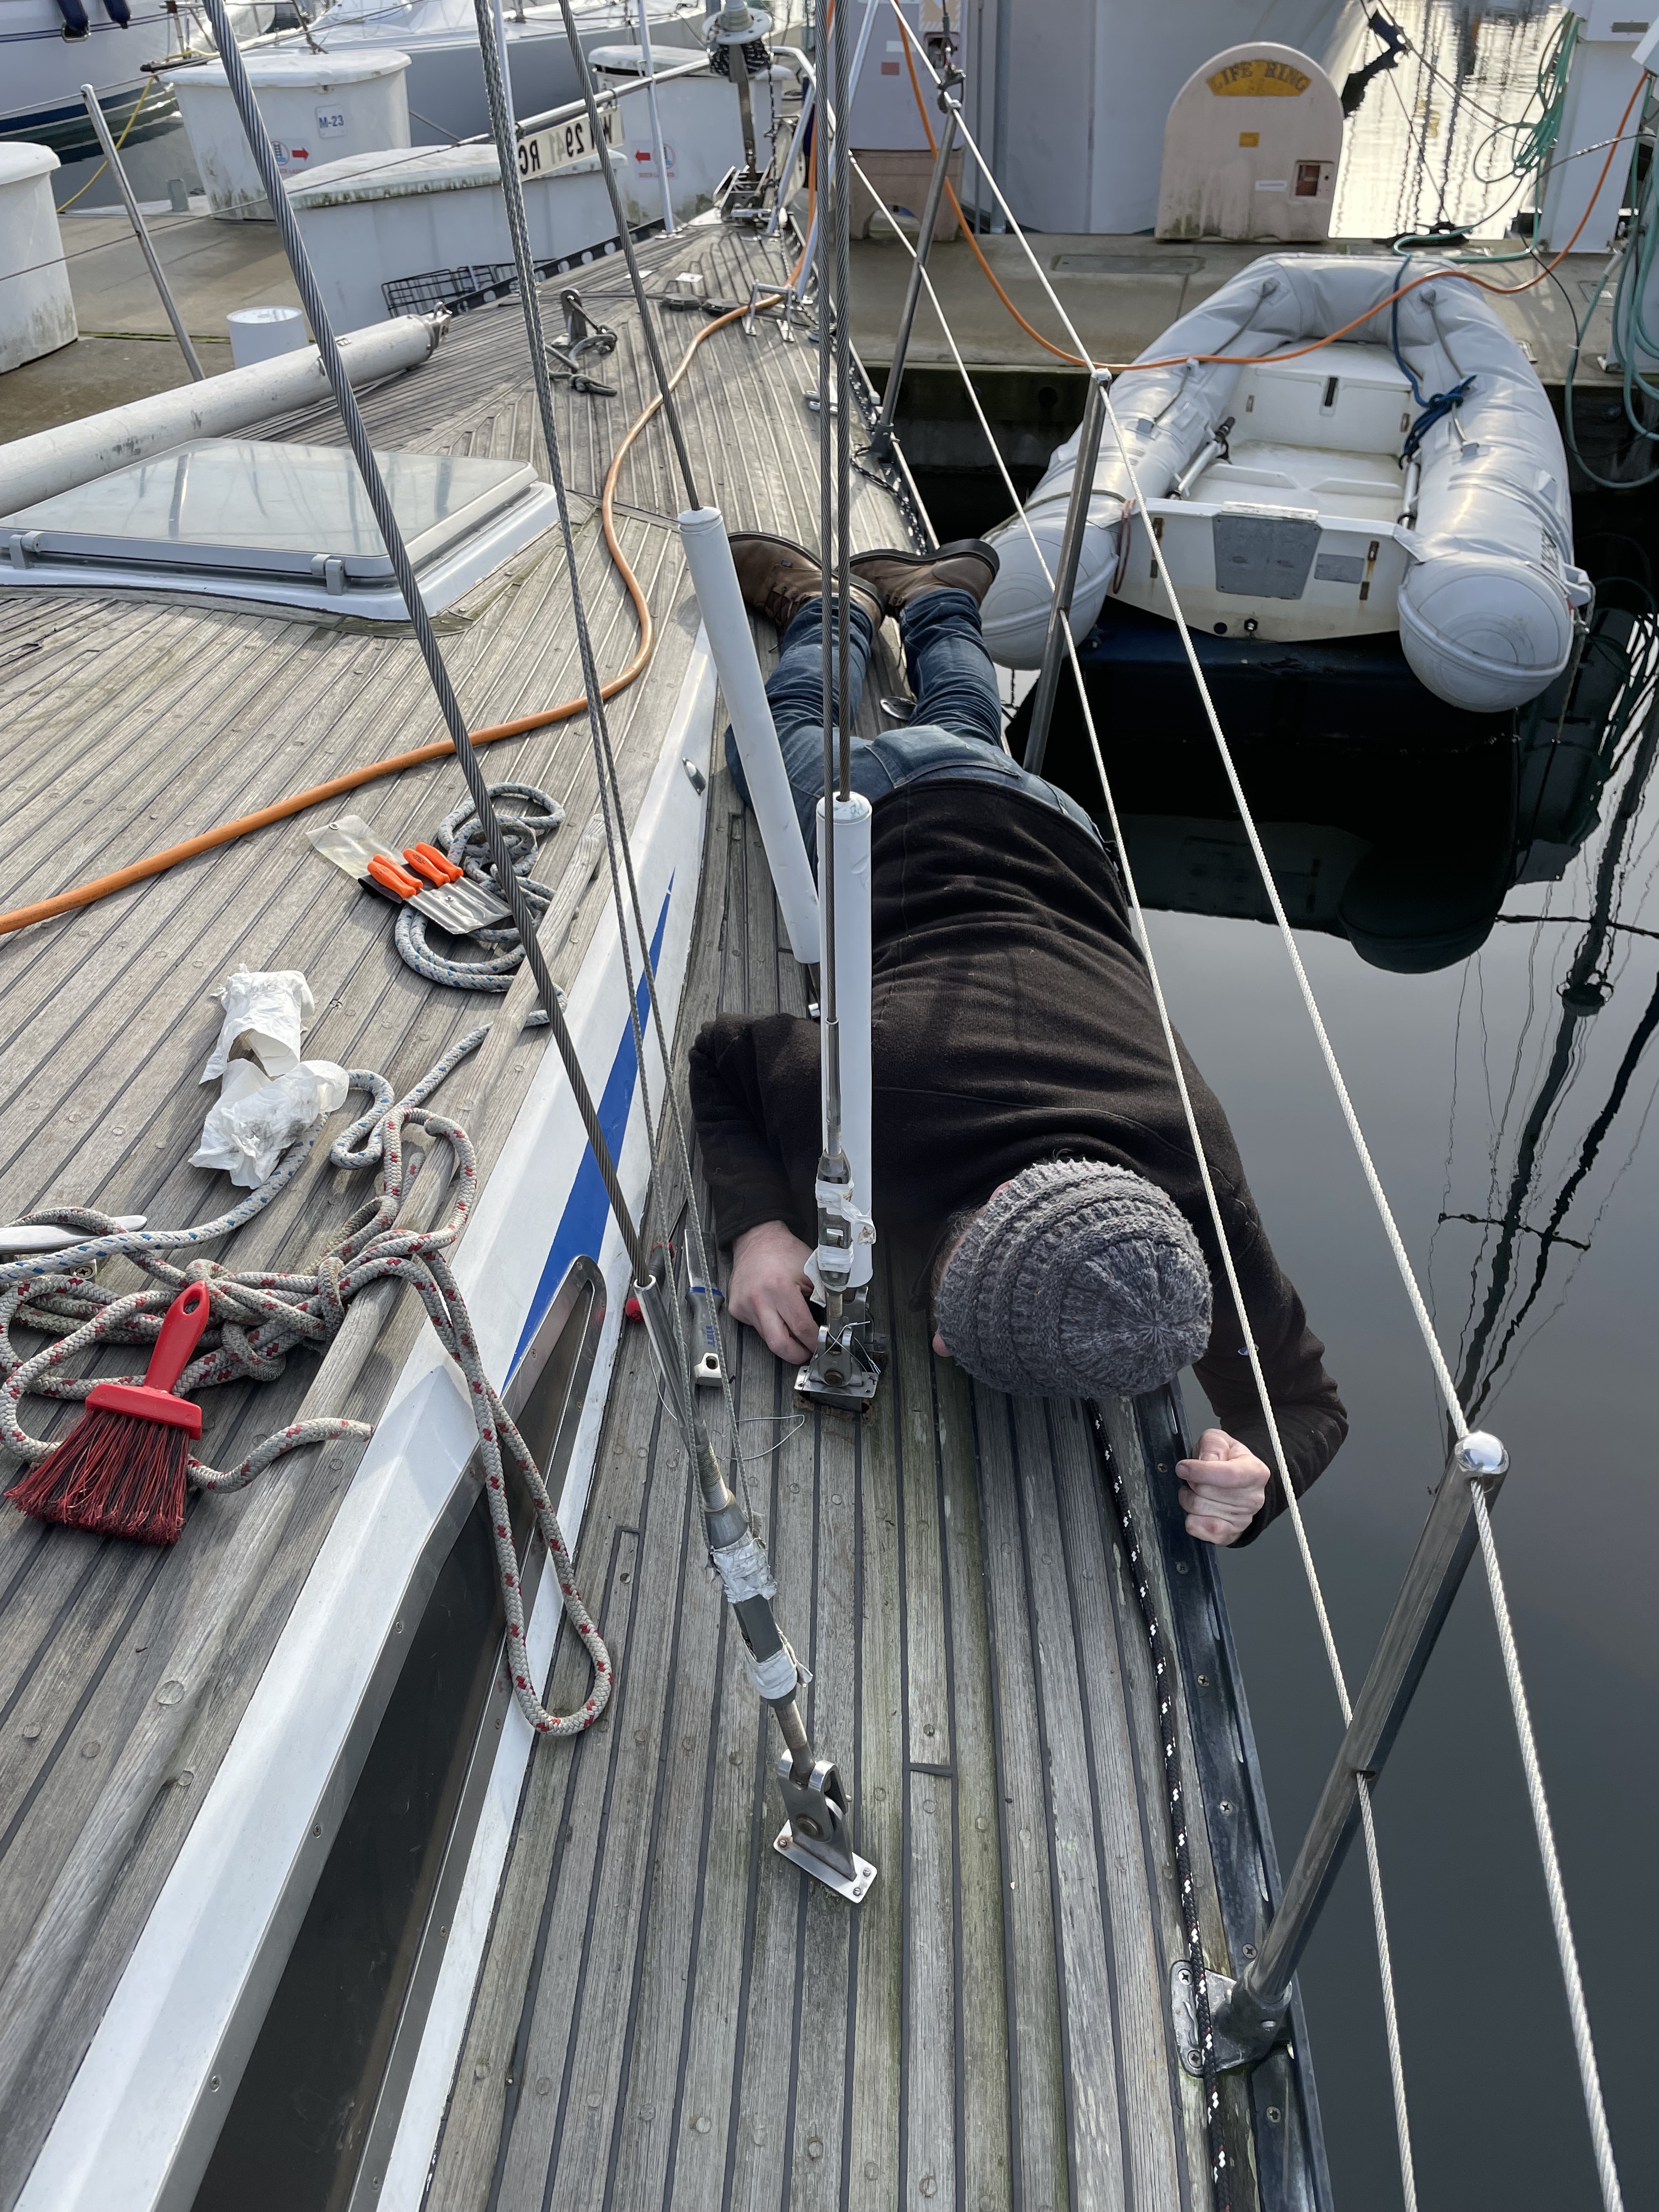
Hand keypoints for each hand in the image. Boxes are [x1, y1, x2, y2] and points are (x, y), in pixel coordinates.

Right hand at [727, 1220, 818, 1362]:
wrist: (756, 1239)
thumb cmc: (783, 1251)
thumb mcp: (811, 1271)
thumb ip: (824, 1295)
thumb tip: (833, 1320)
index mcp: (779, 1289)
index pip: (801, 1328)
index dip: (814, 1341)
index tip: (821, 1344)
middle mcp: (759, 1300)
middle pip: (779, 1345)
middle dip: (796, 1355)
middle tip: (807, 1353)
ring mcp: (744, 1306)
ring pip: (767, 1338)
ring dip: (783, 1338)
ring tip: (794, 1329)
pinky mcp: (736, 1309)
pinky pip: (756, 1327)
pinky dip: (769, 1325)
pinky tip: (775, 1312)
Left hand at [1175, 1429, 1270, 1545]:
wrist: (1236, 1481)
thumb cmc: (1228, 1460)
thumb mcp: (1220, 1440)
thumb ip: (1213, 1445)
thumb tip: (1205, 1462)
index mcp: (1256, 1472)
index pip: (1229, 1476)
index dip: (1201, 1472)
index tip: (1182, 1467)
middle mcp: (1254, 1498)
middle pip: (1206, 1492)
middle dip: (1192, 1481)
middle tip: (1195, 1476)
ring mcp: (1243, 1519)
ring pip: (1197, 1509)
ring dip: (1188, 1497)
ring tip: (1198, 1490)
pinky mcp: (1229, 1534)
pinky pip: (1200, 1530)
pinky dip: (1191, 1519)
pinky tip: (1196, 1509)